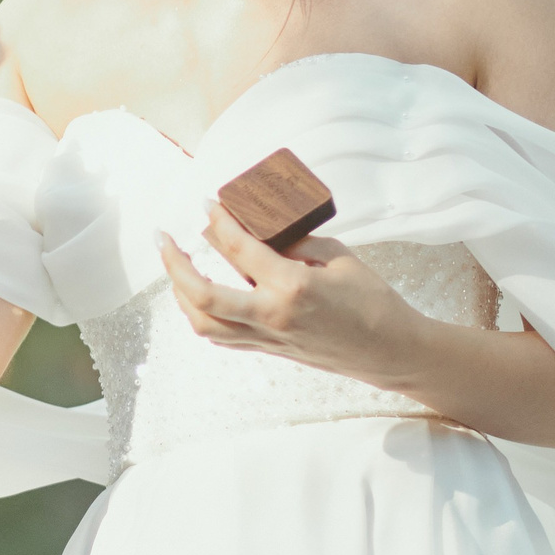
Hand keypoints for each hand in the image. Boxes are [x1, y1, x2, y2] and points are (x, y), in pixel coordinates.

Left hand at [158, 205, 425, 386]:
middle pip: (202, 294)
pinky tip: (197, 295)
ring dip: (180, 293)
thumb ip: (295, 244)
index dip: (218, 220)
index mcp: (293, 286)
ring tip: (175, 266)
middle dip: (174, 264)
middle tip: (163, 237)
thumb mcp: (339, 258)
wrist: (390, 352)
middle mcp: (272, 314)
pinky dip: (201, 314)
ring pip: (203, 322)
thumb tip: (259, 230)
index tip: (207, 202)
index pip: (239, 248)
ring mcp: (267, 336)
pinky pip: (221, 335)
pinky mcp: (269, 349)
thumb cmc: (373, 301)